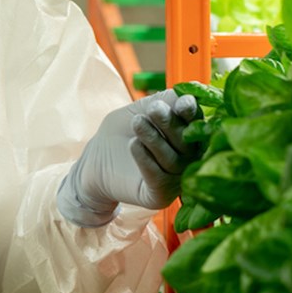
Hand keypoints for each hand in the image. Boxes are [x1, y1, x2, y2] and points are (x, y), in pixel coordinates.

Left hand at [57, 89, 200, 226]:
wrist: (94, 160)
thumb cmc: (121, 132)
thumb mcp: (140, 109)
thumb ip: (164, 102)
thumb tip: (188, 96)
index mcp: (187, 137)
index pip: (196, 124)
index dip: (192, 113)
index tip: (183, 103)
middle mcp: (187, 160)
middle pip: (187, 142)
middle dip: (171, 124)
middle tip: (154, 109)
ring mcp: (175, 180)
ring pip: (173, 160)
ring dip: (155, 139)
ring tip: (137, 123)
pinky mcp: (160, 196)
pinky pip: (158, 178)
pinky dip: (146, 160)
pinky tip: (134, 144)